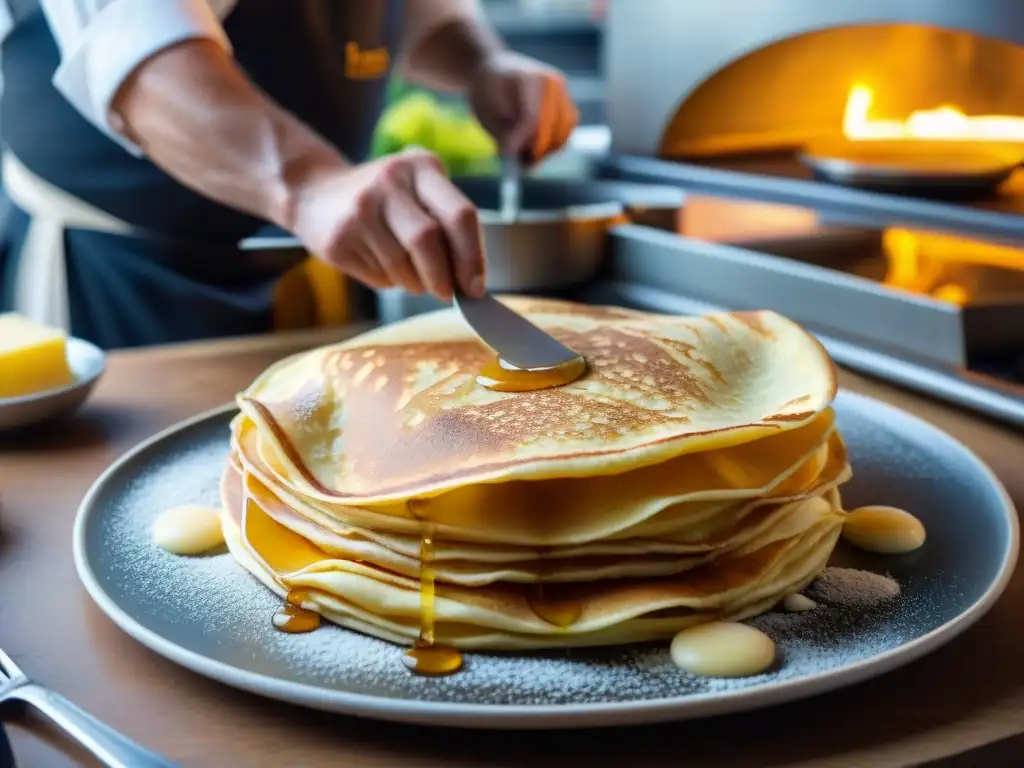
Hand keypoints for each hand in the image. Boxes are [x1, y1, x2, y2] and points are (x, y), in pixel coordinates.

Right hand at [287, 148, 484, 301]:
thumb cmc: (383, 200)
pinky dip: (390, 282)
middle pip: (428, 240)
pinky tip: (380, 264)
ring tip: (409, 274)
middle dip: (443, 277)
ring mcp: (360, 209)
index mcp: (420, 167)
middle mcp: (390, 181)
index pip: (460, 215)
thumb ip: (447, 225)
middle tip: (446, 294)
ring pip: (403, 266)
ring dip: (414, 282)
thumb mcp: (417, 191)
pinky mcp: (339, 238)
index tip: (476, 287)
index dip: (472, 257)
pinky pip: (379, 277)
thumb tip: (470, 281)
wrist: (314, 193)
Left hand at [468, 51, 578, 161]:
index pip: (531, 117)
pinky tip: (533, 147)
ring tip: (523, 155)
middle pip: (552, 128)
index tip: (507, 156)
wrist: (496, 71)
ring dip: (545, 151)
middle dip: (534, 151)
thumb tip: (515, 157)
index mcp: (529, 78)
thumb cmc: (487, 93)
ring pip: (562, 135)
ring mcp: (564, 94)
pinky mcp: (568, 106)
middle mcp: (552, 83)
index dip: (521, 142)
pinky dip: (551, 146)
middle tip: (518, 165)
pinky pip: (564, 134)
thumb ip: (502, 135)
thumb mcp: (487, 113)